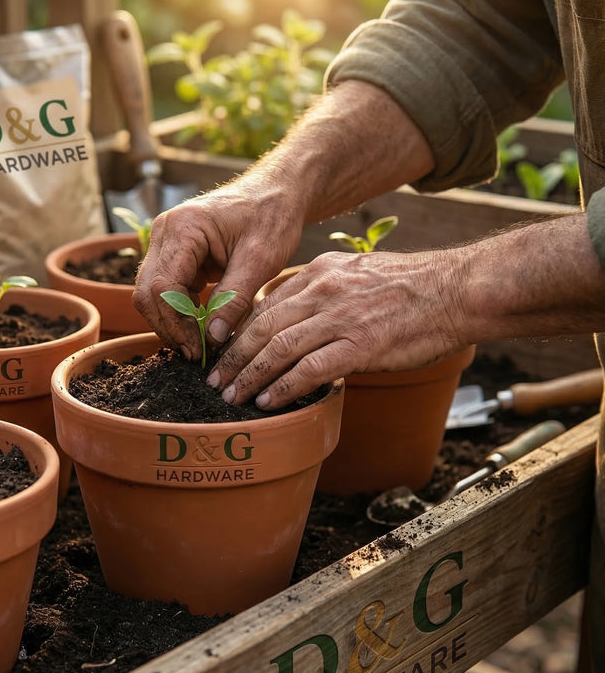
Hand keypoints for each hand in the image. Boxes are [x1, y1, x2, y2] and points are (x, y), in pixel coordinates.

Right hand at [133, 180, 307, 362]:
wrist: (277, 193)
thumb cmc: (271, 217)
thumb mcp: (260, 260)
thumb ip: (234, 299)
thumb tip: (213, 339)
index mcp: (183, 227)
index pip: (162, 287)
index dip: (176, 324)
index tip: (198, 349)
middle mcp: (165, 232)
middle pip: (147, 293)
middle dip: (169, 327)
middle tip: (196, 354)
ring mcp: (166, 243)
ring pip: (152, 295)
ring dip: (173, 322)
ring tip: (201, 344)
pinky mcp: (174, 255)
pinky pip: (166, 291)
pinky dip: (181, 312)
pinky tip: (202, 326)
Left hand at [208, 248, 467, 408]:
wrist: (459, 291)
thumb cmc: (414, 287)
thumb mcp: (359, 273)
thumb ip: (325, 290)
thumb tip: (298, 317)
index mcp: (320, 272)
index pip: (266, 303)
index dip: (239, 331)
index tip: (224, 351)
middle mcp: (323, 291)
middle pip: (262, 327)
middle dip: (233, 356)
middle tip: (214, 378)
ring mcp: (339, 318)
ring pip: (277, 349)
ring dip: (249, 376)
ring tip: (231, 396)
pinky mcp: (358, 346)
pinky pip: (308, 370)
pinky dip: (282, 388)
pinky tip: (267, 401)